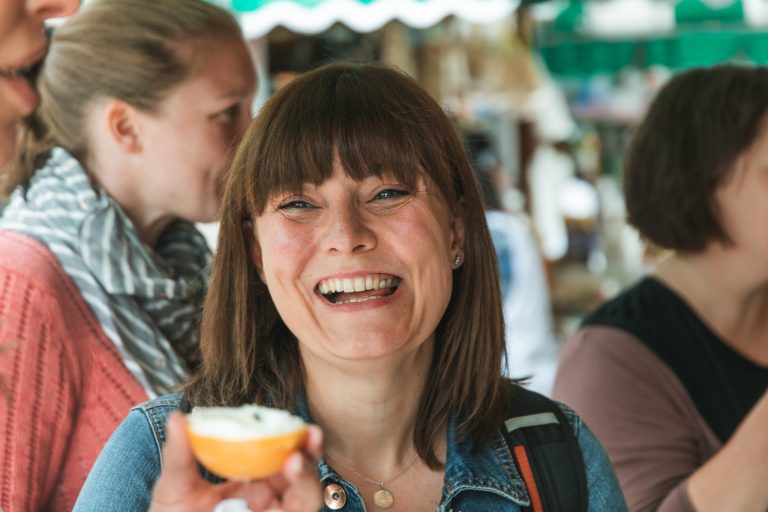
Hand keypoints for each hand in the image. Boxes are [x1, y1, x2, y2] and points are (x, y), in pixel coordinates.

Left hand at [149, 412, 323, 511]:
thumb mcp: (173, 489)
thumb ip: (179, 456)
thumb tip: (177, 418)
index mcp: (250, 483)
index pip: (279, 456)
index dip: (293, 438)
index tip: (296, 422)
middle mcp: (266, 500)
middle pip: (301, 474)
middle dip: (310, 452)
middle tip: (308, 434)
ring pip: (306, 497)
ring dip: (307, 477)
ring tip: (295, 461)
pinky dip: (300, 497)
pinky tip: (285, 484)